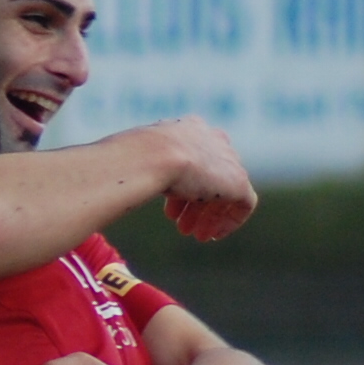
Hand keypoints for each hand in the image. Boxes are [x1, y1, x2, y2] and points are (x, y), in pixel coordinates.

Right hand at [144, 115, 256, 240]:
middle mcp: (212, 140)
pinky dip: (230, 220)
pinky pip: (244, 203)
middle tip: (183, 226)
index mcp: (189, 129)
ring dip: (209, 216)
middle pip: (211, 176)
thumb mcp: (136, 158)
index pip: (194, 158)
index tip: (171, 209)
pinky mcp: (238, 180)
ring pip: (225, 192)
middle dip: (196, 204)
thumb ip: (142, 166)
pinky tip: (214, 235)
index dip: (183, 186)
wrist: (153, 155)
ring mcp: (227, 160)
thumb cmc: (134, 157)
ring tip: (194, 235)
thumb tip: (120, 181)